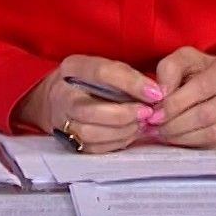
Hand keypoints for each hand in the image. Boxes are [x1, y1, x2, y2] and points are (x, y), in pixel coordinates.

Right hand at [14, 55, 163, 154]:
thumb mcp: (105, 67)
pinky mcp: (67, 140)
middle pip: (89, 110)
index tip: (155, 93)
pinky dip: (116, 142)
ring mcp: (60, 120)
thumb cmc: (91, 81)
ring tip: (141, 125)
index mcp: (72, 67)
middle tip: (148, 113)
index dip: (131, 83)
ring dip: (121, 131)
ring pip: (90, 133)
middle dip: (123, 114)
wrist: (60, 97)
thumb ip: (127, 76)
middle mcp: (61, 94)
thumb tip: (155, 93)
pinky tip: (131, 134)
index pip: (101, 73)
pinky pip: (92, 147)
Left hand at [151, 47, 215, 149]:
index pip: (201, 87)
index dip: (175, 103)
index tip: (154, 113)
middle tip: (153, 128)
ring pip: (210, 133)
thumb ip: (170, 69)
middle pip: (204, 114)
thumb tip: (159, 93)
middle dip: (174, 123)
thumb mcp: (189, 60)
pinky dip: (193, 144)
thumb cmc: (208, 72)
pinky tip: (178, 139)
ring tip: (161, 134)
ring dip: (181, 137)